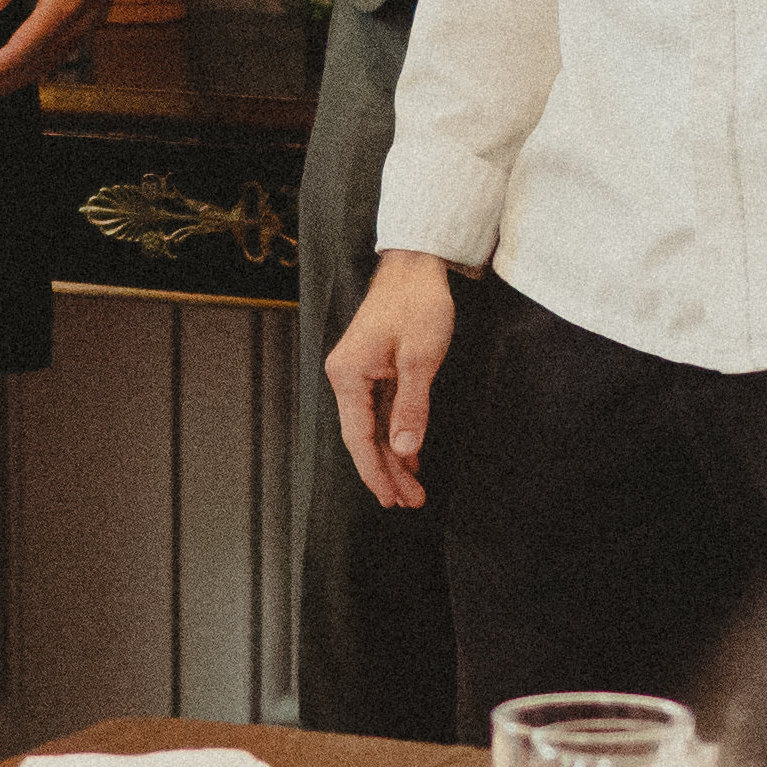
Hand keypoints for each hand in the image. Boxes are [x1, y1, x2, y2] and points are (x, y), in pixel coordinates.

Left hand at [0, 0, 154, 106]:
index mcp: (64, 4)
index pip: (21, 52)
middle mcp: (80, 21)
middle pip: (33, 66)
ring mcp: (89, 22)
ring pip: (48, 64)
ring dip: (15, 81)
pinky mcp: (91, 17)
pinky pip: (61, 53)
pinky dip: (35, 66)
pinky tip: (20, 69)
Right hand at [325, 251, 458, 509]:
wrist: (417, 265)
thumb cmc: (417, 304)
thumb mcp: (420, 359)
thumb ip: (411, 409)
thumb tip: (404, 451)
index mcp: (348, 375)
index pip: (358, 437)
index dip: (375, 472)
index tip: (391, 499)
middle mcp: (347, 376)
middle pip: (364, 437)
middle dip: (387, 471)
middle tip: (410, 502)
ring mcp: (360, 372)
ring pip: (374, 426)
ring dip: (394, 457)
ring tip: (413, 488)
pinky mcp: (374, 367)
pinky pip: (382, 410)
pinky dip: (396, 434)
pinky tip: (410, 455)